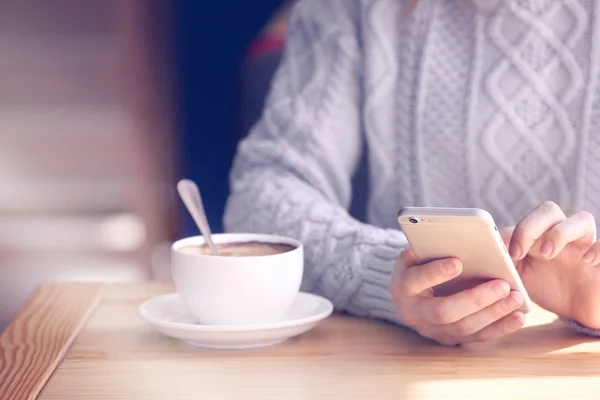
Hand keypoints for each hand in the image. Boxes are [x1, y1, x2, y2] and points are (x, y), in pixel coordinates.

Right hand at [389, 248, 525, 345]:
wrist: (415, 292)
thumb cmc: (419, 264)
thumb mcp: (415, 253)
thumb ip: (424, 247)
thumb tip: (441, 238)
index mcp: (401, 287)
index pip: (414, 281)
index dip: (434, 273)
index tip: (457, 262)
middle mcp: (414, 314)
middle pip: (443, 311)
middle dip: (474, 298)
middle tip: (501, 284)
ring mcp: (433, 330)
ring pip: (464, 327)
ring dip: (493, 313)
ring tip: (515, 296)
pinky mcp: (451, 340)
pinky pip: (478, 338)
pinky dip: (501, 327)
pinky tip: (519, 316)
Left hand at [503, 201, 599, 328]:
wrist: (578, 313)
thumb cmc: (548, 289)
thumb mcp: (521, 277)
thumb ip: (505, 262)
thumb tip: (487, 249)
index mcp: (538, 237)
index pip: (524, 219)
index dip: (517, 231)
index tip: (511, 254)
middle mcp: (561, 235)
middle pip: (548, 209)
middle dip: (533, 225)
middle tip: (525, 251)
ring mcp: (584, 245)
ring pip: (581, 218)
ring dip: (561, 233)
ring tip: (549, 255)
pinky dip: (598, 247)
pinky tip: (587, 262)